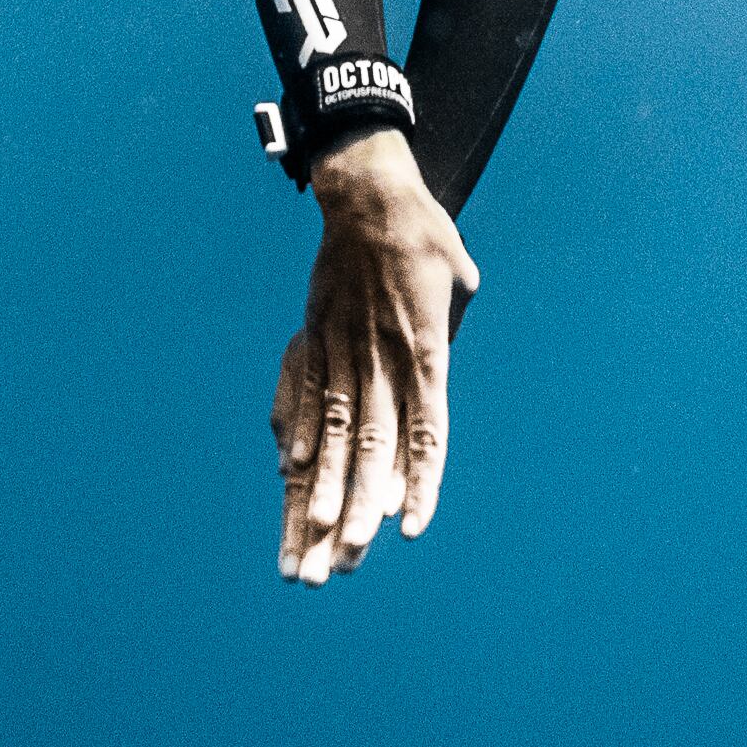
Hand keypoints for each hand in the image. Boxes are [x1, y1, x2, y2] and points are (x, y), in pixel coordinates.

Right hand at [270, 129, 478, 585]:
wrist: (372, 191)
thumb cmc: (426, 239)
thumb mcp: (459, 284)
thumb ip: (448, 336)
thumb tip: (438, 372)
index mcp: (427, 349)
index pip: (426, 430)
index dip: (420, 481)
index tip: (411, 529)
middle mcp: (383, 356)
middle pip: (374, 443)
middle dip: (361, 503)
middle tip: (351, 555)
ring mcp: (344, 347)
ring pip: (333, 426)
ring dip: (324, 482)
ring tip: (315, 529)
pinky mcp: (314, 335)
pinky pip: (304, 391)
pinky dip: (295, 431)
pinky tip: (287, 471)